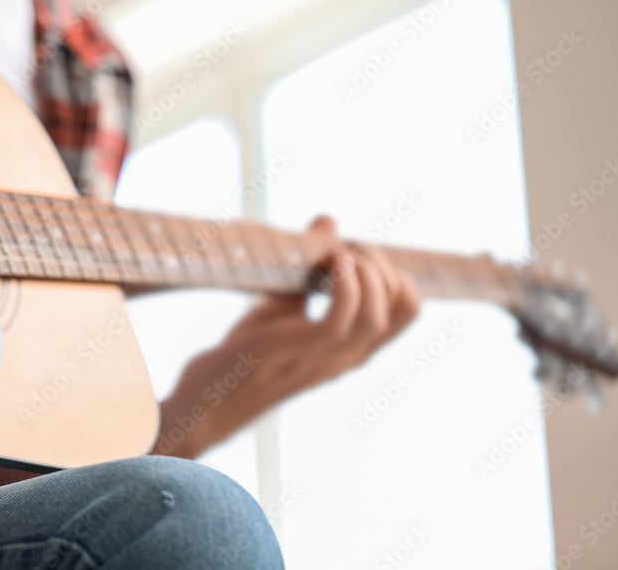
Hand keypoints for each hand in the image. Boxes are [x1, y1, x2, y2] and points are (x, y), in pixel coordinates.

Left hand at [153, 215, 420, 458]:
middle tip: (343, 247)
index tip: (355, 252)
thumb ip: (311, 271)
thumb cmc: (247, 352)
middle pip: (403, 307)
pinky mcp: (294, 350)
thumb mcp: (284, 304)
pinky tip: (327, 264)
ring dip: (363, 272)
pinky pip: (339, 321)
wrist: (208, 397)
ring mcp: (324, 357)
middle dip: (381, 264)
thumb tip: (328, 219)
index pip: (409, 310)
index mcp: (352, 347)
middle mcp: (347, 356)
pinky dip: (342, 286)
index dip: (394, 271)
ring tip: (335, 253)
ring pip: (376, 316)